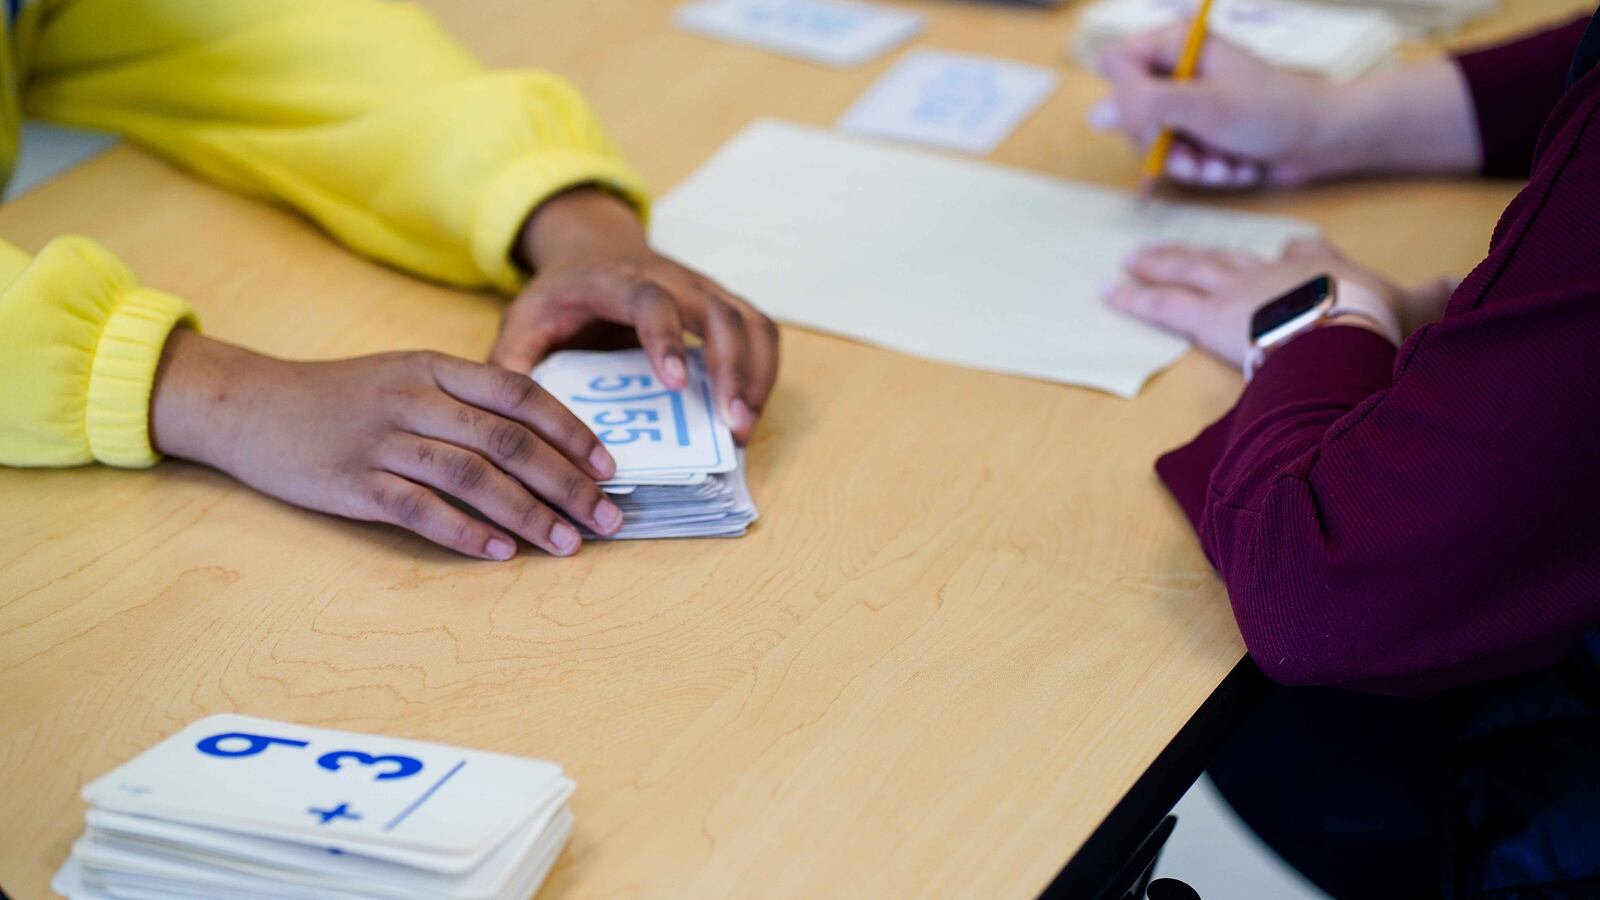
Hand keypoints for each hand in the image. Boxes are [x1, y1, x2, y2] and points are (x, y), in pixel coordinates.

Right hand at [150, 330, 624, 558]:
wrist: (250, 404)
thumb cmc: (342, 397)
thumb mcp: (408, 376)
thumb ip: (468, 400)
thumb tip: (543, 443)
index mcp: (436, 367)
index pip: (521, 395)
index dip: (572, 432)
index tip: (608, 468)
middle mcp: (415, 398)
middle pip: (509, 441)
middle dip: (567, 484)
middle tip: (607, 518)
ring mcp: (382, 440)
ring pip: (472, 477)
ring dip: (527, 514)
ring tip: (566, 544)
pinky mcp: (352, 481)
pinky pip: (418, 509)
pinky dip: (463, 532)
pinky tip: (498, 552)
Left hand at [492, 188, 779, 442]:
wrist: (591, 249)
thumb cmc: (560, 295)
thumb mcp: (522, 321)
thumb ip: (512, 364)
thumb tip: (510, 420)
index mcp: (616, 282)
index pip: (651, 301)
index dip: (667, 338)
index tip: (676, 385)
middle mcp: (671, 278)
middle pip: (718, 312)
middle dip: (732, 369)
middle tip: (733, 425)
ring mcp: (703, 289)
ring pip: (749, 320)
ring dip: (756, 374)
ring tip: (744, 427)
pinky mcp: (723, 303)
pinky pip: (760, 331)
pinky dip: (764, 370)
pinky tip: (751, 410)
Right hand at [1092, 28, 1480, 188]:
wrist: (1325, 140)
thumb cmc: (1273, 112)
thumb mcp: (1204, 107)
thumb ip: (1146, 106)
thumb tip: (1095, 114)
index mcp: (1178, 44)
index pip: (1116, 64)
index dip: (1127, 99)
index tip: (1155, 121)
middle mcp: (1178, 71)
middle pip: (1131, 111)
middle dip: (1163, 144)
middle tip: (1193, 156)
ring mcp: (1190, 103)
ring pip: (1154, 142)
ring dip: (1188, 163)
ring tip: (1223, 165)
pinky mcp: (1202, 132)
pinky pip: (1179, 157)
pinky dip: (1204, 170)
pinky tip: (1233, 168)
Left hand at [1103, 237, 1447, 367]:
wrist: (1343, 327)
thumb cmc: (1376, 320)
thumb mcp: (1411, 304)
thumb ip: (1427, 294)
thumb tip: (1453, 281)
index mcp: (1321, 264)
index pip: (1304, 251)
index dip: (1296, 254)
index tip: (1292, 251)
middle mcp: (1272, 269)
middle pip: (1229, 255)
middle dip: (1199, 252)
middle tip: (1168, 248)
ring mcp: (1237, 289)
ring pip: (1190, 268)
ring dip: (1158, 262)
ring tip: (1129, 259)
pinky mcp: (1209, 315)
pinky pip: (1164, 302)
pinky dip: (1136, 295)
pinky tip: (1111, 290)